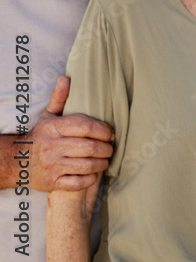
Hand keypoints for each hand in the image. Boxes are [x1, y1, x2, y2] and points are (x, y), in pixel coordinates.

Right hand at [25, 76, 113, 191]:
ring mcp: (52, 165)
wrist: (18, 161)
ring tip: (105, 160)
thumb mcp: (48, 116)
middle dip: (106, 148)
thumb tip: (65, 78)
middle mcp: (51, 146)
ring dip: (102, 163)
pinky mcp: (52, 182)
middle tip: (110, 148)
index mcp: (54, 128)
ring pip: (86, 165)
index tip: (111, 134)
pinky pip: (77, 183)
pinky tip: (93, 173)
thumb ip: (59, 98)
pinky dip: (90, 179)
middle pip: (90, 147)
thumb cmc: (41, 136)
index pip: (86, 126)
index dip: (104, 130)